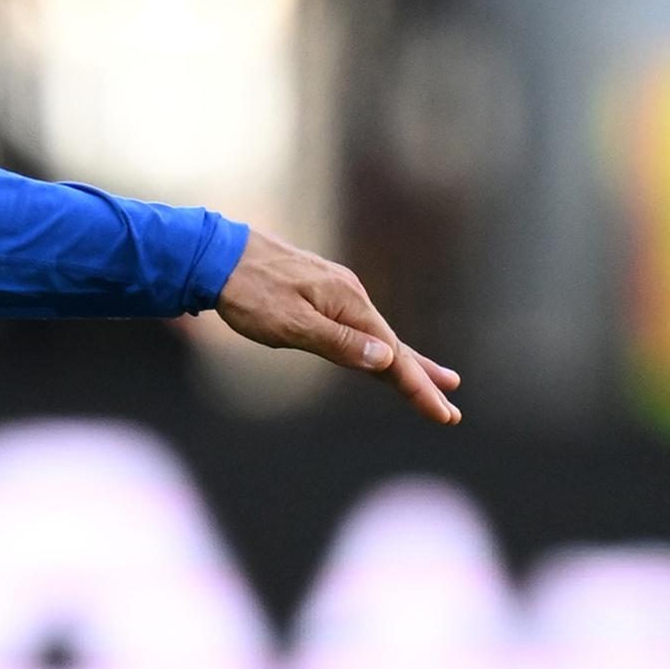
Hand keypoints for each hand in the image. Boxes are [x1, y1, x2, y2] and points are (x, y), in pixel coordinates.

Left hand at [210, 230, 462, 424]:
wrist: (219, 254)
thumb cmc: (250, 293)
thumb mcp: (291, 324)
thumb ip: (338, 343)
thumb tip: (384, 359)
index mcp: (350, 306)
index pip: (393, 358)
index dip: (418, 389)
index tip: (444, 415)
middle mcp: (352, 298)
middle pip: (394, 349)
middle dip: (423, 381)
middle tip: (450, 411)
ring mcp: (338, 294)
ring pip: (379, 337)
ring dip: (406, 364)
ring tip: (436, 382)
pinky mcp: (322, 294)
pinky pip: (360, 327)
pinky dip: (378, 346)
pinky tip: (381, 353)